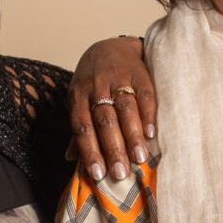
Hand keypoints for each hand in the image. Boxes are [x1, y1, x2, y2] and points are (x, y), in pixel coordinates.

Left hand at [70, 35, 155, 181]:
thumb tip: (70, 158)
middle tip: (120, 173)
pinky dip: (148, 115)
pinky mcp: (138, 73)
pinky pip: (144, 95)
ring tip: (139, 158)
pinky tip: (151, 134)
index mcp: (77, 96)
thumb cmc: (93, 83)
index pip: (82, 128)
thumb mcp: (79, 101)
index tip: (98, 174)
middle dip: (112, 149)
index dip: (90, 151)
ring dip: (132, 135)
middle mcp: (96, 87)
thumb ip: (78, 129)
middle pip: (104, 121)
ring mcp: (117, 78)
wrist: (112, 47)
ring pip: (125, 109)